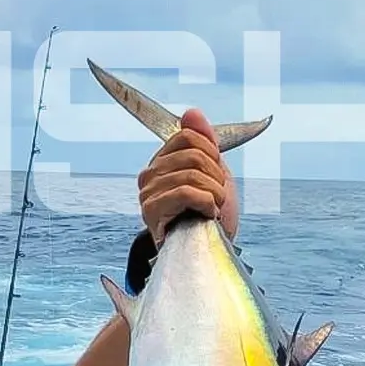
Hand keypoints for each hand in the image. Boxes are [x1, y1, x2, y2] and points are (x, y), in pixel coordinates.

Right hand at [137, 108, 239, 246]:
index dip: (213, 155)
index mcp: (163, 162)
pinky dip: (206, 202)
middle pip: (193, 154)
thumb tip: (192, 112)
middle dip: (216, 177)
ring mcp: (148, 192)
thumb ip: (204, 142)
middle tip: (216, 198)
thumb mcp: (214, 174)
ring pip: (192, 173)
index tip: (216, 178)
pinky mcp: (152, 210)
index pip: (189, 136)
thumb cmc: (211, 217)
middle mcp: (150, 174)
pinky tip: (208, 214)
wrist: (210, 253)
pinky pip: (186, 191)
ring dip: (215, 193)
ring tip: (212, 208)